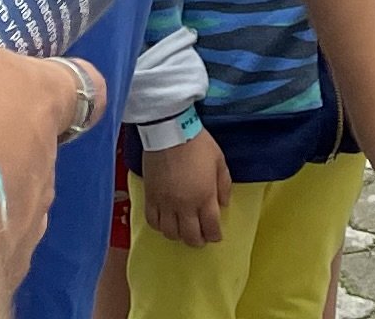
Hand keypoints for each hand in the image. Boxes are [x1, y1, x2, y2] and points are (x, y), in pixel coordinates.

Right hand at [138, 129, 232, 245]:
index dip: (215, 236)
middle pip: (190, 236)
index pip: (211, 227)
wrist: (169, 132)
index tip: (216, 236)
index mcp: (204, 197)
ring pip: (170, 233)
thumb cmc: (198, 144)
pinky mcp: (150, 197)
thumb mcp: (220, 161)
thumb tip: (223, 204)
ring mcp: (165, 203)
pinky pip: (152, 221)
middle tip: (201, 238)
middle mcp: (184, 205)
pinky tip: (165, 223)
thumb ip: (224, 185)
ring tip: (183, 231)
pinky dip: (160, 227)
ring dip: (179, 236)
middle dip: (198, 241)